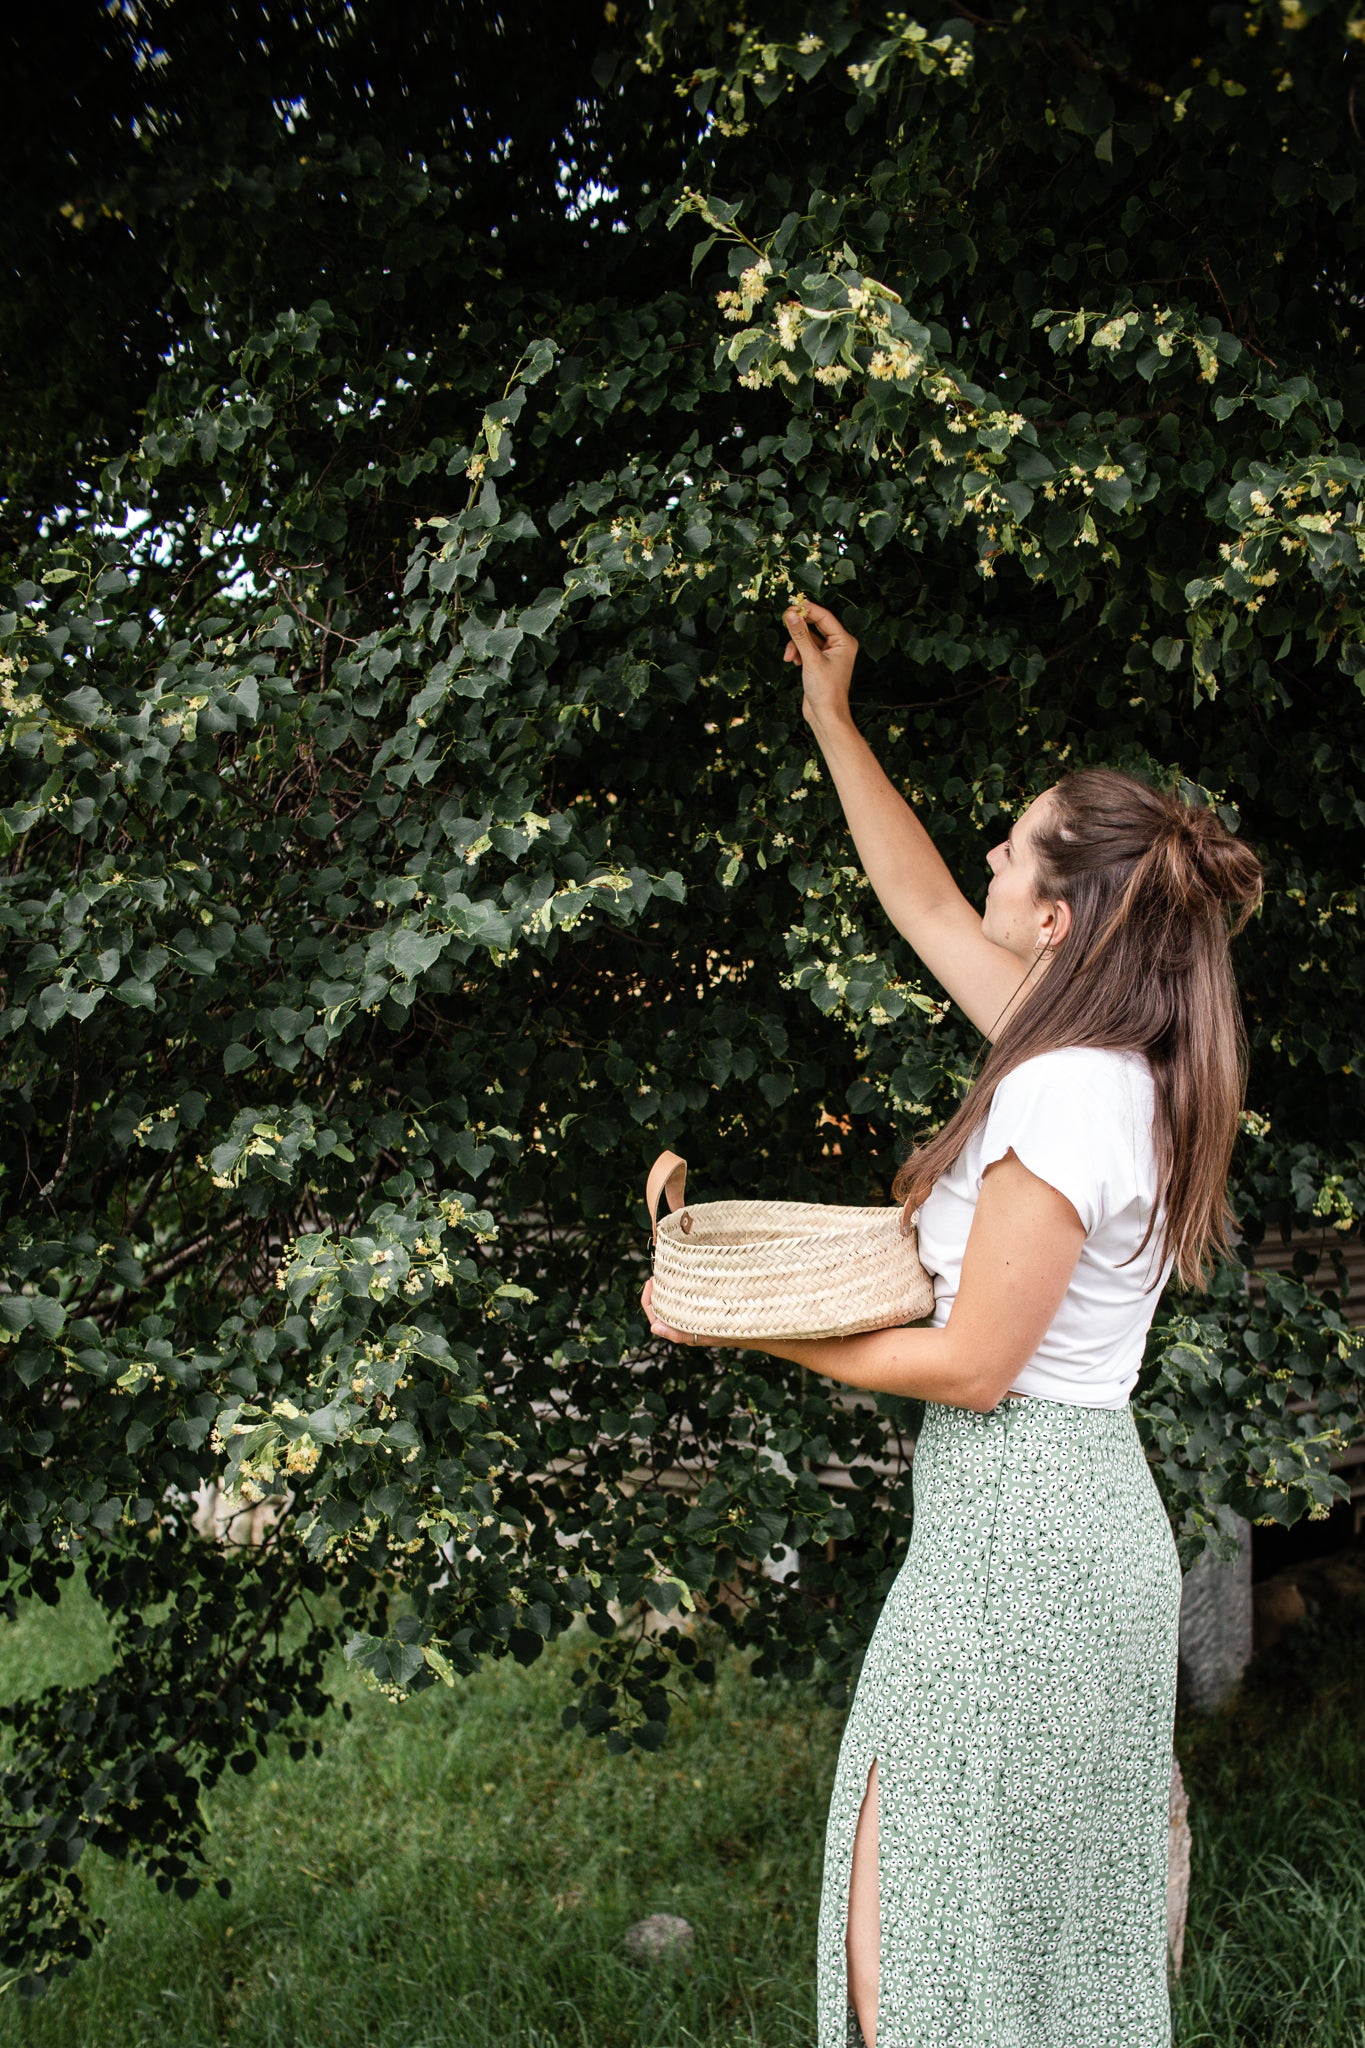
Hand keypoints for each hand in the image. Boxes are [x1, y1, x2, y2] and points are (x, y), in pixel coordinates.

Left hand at [641, 1276, 717, 1346]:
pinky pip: (684, 1298)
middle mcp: (680, 1322)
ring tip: (668, 1273)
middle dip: (656, 1290)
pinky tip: (684, 1279)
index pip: (653, 1315)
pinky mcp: (699, 1307)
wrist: (747, 1330)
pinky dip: (681, 1288)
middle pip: (659, 1306)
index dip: (647, 1299)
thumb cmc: (723, 1335)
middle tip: (658, 1273)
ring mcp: (689, 1315)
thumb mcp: (701, 1335)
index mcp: (676, 1331)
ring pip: (671, 1301)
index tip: (651, 1281)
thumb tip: (653, 1328)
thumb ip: (678, 1334)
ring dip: (667, 1288)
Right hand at [782, 599, 858, 725]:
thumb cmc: (825, 690)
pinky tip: (793, 662)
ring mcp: (829, 653)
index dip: (807, 610)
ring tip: (789, 657)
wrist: (825, 715)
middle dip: (799, 628)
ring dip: (795, 644)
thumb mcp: (811, 659)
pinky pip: (805, 648)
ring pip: (808, 637)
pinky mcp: (819, 662)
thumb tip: (790, 614)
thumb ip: (800, 635)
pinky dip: (797, 652)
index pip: (824, 617)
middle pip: (815, 625)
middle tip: (784, 620)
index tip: (790, 606)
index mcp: (844, 641)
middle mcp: (839, 645)